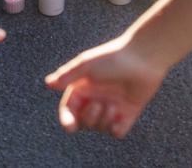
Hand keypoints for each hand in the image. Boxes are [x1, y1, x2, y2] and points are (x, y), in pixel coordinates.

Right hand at [45, 33, 165, 138]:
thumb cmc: (113, 58)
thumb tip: (48, 83)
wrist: (143, 59)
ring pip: (99, 127)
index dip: (67, 119)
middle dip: (89, 118)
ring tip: (114, 104)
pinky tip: (120, 117)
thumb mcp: (86, 65)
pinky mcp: (127, 114)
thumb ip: (67, 75)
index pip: (69, 109)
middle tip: (97, 104)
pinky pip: (117, 132)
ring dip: (104, 119)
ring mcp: (111, 107)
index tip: (70, 127)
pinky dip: (116, 128)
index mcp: (82, 88)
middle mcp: (95, 99)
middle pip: (83, 122)